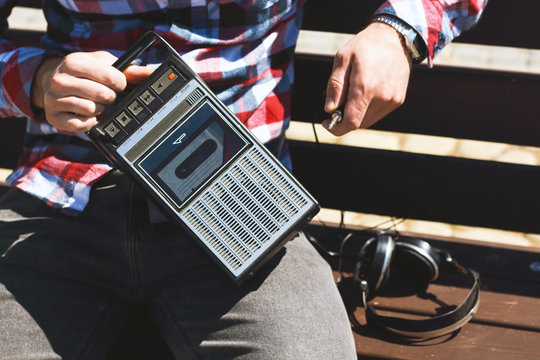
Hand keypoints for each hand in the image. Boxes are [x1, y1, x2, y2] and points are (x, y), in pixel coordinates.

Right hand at [31, 51, 153, 132]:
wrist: (50, 79)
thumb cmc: (83, 71)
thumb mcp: (103, 63)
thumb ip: (128, 70)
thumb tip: (150, 73)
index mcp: (74, 62)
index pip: (111, 78)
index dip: (120, 83)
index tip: (117, 84)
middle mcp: (60, 80)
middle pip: (103, 95)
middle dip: (110, 97)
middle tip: (104, 93)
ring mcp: (53, 99)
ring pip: (92, 110)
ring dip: (99, 109)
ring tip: (93, 101)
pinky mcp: (53, 117)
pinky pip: (81, 125)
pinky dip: (89, 122)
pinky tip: (85, 114)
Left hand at [323, 22, 411, 135]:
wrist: (396, 37)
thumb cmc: (366, 45)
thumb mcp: (342, 59)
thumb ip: (335, 86)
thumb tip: (329, 108)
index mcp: (366, 87)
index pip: (351, 122)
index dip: (336, 128)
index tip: (327, 123)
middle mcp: (382, 97)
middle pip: (358, 123)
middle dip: (344, 117)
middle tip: (338, 102)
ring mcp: (392, 100)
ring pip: (368, 121)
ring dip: (356, 114)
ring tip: (353, 93)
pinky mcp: (398, 100)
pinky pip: (378, 114)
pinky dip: (367, 110)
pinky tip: (366, 93)